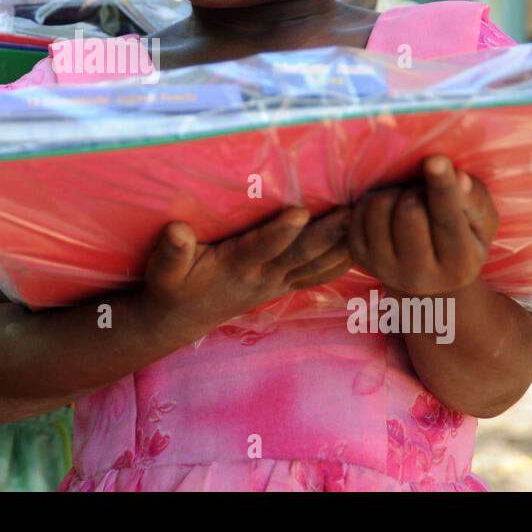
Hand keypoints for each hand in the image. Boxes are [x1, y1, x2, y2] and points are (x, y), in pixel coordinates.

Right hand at [141, 206, 351, 333]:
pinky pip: (320, 274)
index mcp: (234, 268)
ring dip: (343, 246)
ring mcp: (277, 283)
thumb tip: (177, 231)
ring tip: (369, 222)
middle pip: (301, 256)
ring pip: (317, 266)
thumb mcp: (162, 271)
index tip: (300, 213)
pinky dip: (343, 260)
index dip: (279, 233)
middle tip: (354, 211)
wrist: (181, 320)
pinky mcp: (284, 284)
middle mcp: (262, 277)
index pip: (260, 249)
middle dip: (328, 234)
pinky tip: (365, 243)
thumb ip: (170, 252)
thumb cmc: (171, 286)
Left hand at [347, 155, 497, 296]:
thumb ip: (474, 200)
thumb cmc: (462, 239)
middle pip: (409, 210)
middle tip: (422, 194)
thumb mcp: (481, 223)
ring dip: (394, 193)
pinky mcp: (359, 257)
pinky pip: (358, 212)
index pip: (448, 220)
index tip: (435, 159)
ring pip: (380, 208)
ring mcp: (384, 268)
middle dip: (416, 190)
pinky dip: (373, 200)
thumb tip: (459, 179)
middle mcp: (419, 275)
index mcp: (459, 264)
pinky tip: (388, 210)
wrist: (426, 279)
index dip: (442, 188)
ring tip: (406, 201)